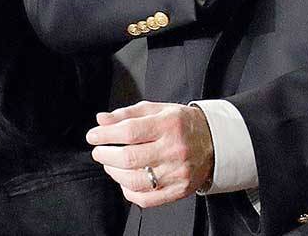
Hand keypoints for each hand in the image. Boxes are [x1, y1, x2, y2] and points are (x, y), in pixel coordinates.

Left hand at [87, 102, 213, 208]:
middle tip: (99, 151)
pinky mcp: (178, 190)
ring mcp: (177, 172)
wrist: (214, 142)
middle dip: (105, 155)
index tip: (93, 136)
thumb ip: (128, 114)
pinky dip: (128, 190)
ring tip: (111, 164)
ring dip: (114, 173)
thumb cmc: (182, 124)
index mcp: (169, 124)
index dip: (106, 135)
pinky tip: (125, 180)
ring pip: (134, 180)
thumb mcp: (158, 110)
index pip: (130, 131)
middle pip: (129, 158)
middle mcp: (174, 149)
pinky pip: (145, 198)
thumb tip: (101, 120)